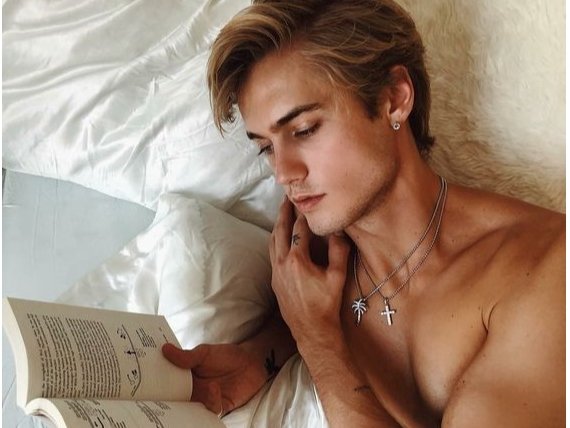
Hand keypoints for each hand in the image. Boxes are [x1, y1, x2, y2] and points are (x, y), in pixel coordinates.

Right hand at [162, 342, 267, 415]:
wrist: (251, 362)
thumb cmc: (226, 355)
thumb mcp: (205, 352)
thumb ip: (186, 356)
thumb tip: (165, 349)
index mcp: (185, 376)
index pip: (168, 383)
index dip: (158, 383)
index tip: (148, 382)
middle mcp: (193, 390)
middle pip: (177, 399)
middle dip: (171, 398)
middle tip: (163, 397)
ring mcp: (204, 400)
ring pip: (191, 408)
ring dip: (192, 401)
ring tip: (195, 388)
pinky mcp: (218, 406)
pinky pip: (211, 409)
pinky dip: (211, 401)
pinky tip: (214, 388)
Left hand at [270, 198, 350, 346]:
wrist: (312, 331)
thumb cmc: (326, 305)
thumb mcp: (338, 277)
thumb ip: (339, 251)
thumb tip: (339, 230)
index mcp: (297, 260)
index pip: (300, 229)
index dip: (304, 214)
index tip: (307, 201)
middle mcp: (282, 264)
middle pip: (280, 231)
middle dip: (284, 213)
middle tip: (287, 197)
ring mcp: (276, 273)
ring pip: (272, 242)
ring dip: (277, 226)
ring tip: (282, 213)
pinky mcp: (274, 281)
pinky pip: (272, 254)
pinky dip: (275, 241)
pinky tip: (280, 239)